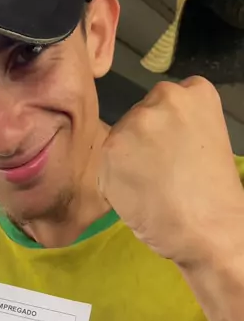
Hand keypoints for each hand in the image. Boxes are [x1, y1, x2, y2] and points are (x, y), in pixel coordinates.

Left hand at [97, 76, 243, 269]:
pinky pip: (105, 166)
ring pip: (120, 140)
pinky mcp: (110, 150)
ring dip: (125, 162)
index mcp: (194, 92)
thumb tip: (150, 136)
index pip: (167, 101)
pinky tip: (135, 197)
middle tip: (158, 172)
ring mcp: (134, 123)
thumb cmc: (214, 193)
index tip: (173, 151)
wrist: (208, 228)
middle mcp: (162, 97)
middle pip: (139, 115)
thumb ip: (177, 127)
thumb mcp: (206, 140)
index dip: (166, 130)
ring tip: (147, 187)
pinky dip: (113, 183)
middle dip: (143, 141)